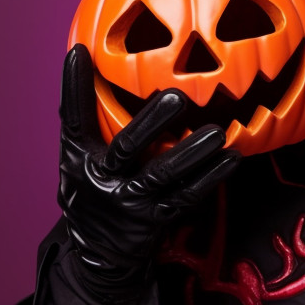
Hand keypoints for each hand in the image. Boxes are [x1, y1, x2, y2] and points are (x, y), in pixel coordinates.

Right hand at [57, 44, 240, 301]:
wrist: (96, 252)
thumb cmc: (94, 186)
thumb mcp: (79, 157)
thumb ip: (88, 118)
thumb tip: (90, 59)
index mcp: (79, 157)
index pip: (73, 118)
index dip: (74, 86)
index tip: (80, 52)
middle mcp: (101, 179)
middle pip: (126, 146)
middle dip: (152, 122)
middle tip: (177, 97)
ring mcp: (129, 201)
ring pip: (162, 174)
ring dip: (192, 152)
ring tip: (217, 133)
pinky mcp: (155, 219)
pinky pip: (186, 196)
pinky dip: (211, 176)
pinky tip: (231, 158)